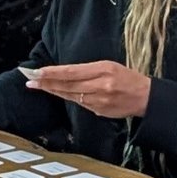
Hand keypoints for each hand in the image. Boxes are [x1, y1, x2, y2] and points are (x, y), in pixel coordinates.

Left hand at [28, 61, 151, 119]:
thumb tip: (65, 75)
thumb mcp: (110, 66)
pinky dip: (67, 97)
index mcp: (104, 70)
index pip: (72, 72)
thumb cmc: (127, 78)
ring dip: (53, 91)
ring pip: (71, 96)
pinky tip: (57, 93)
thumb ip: (88, 71)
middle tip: (30, 81)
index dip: (53, 73)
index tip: (38, 72)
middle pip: (68, 85)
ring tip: (39, 86)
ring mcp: (100, 101)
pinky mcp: (100, 111)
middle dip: (47, 83)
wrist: (145, 97)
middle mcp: (101, 86)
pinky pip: (79, 104)